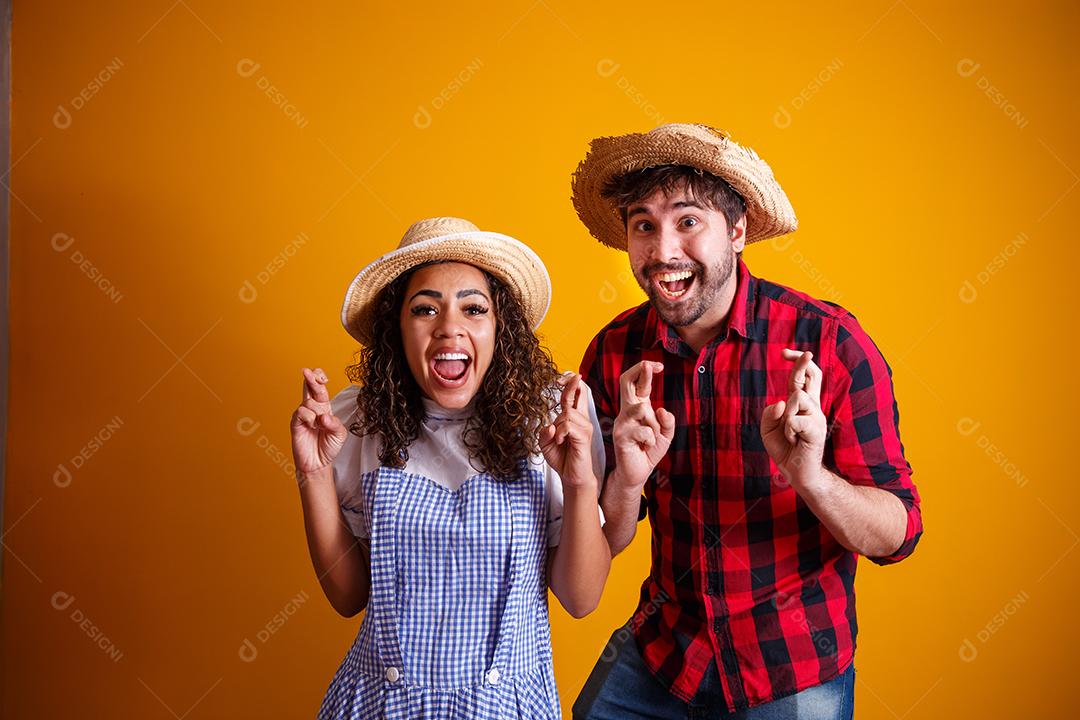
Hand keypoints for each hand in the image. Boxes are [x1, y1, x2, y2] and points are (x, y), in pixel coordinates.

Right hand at [290, 367, 348, 481]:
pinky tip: (312, 426)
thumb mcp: (339, 434)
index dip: (319, 379)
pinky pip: (301, 413)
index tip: (322, 376)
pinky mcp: (295, 423)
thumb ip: (335, 424)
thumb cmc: (328, 447)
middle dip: (311, 378)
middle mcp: (313, 409)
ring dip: (317, 412)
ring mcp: (303, 415)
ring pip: (308, 402)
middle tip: (308, 371)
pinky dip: (309, 418)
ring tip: (319, 426)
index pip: (320, 388)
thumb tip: (324, 416)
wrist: (318, 463)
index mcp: (324, 407)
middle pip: (311, 387)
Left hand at [540, 373, 595, 488]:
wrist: (572, 476)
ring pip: (567, 413)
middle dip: (569, 385)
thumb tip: (549, 425)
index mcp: (573, 418)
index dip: (570, 384)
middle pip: (578, 394)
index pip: (575, 395)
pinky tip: (561, 441)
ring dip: (558, 425)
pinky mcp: (584, 436)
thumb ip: (544, 432)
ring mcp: (585, 427)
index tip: (562, 377)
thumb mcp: (546, 443)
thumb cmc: (562, 458)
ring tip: (558, 439)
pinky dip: (560, 433)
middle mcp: (582, 419)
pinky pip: (568, 426)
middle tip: (559, 380)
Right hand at [612, 361, 674, 488]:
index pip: (636, 383)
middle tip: (650, 365)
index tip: (658, 365)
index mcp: (637, 407)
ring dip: (654, 425)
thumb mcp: (665, 435)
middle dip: (639, 371)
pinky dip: (651, 440)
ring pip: (642, 409)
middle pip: (625, 382)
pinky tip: (645, 448)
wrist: (637, 473)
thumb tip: (662, 409)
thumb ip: (667, 422)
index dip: (645, 370)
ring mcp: (621, 422)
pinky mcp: (620, 436)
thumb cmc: (648, 451)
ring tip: (652, 437)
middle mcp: (627, 411)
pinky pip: (644, 431)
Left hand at [760, 349, 826, 489]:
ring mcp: (816, 418)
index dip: (796, 362)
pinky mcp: (817, 430)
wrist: (797, 473)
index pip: (801, 378)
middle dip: (803, 362)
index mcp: (801, 405)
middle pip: (812, 376)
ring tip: (789, 433)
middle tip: (799, 353)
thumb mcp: (768, 429)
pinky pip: (794, 421)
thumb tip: (781, 402)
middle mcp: (812, 407)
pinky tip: (792, 441)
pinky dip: (787, 431)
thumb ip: (769, 413)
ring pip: (797, 398)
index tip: (785, 352)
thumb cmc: (784, 449)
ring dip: (786, 415)